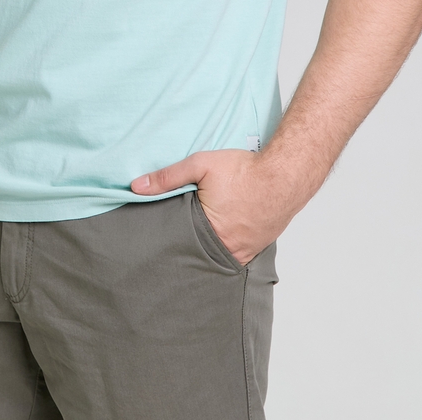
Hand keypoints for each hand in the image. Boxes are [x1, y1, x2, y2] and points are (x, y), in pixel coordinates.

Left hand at [131, 149, 287, 264]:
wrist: (285, 173)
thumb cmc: (244, 170)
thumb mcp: (200, 165)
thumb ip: (167, 177)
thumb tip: (136, 186)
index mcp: (210, 234)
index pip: (179, 247)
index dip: (169, 244)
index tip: (156, 245)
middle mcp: (228, 249)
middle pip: (199, 256)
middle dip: (187, 252)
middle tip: (172, 250)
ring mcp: (245, 251)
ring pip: (218, 257)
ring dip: (208, 251)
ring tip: (195, 245)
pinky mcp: (258, 247)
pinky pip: (237, 254)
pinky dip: (227, 248)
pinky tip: (222, 239)